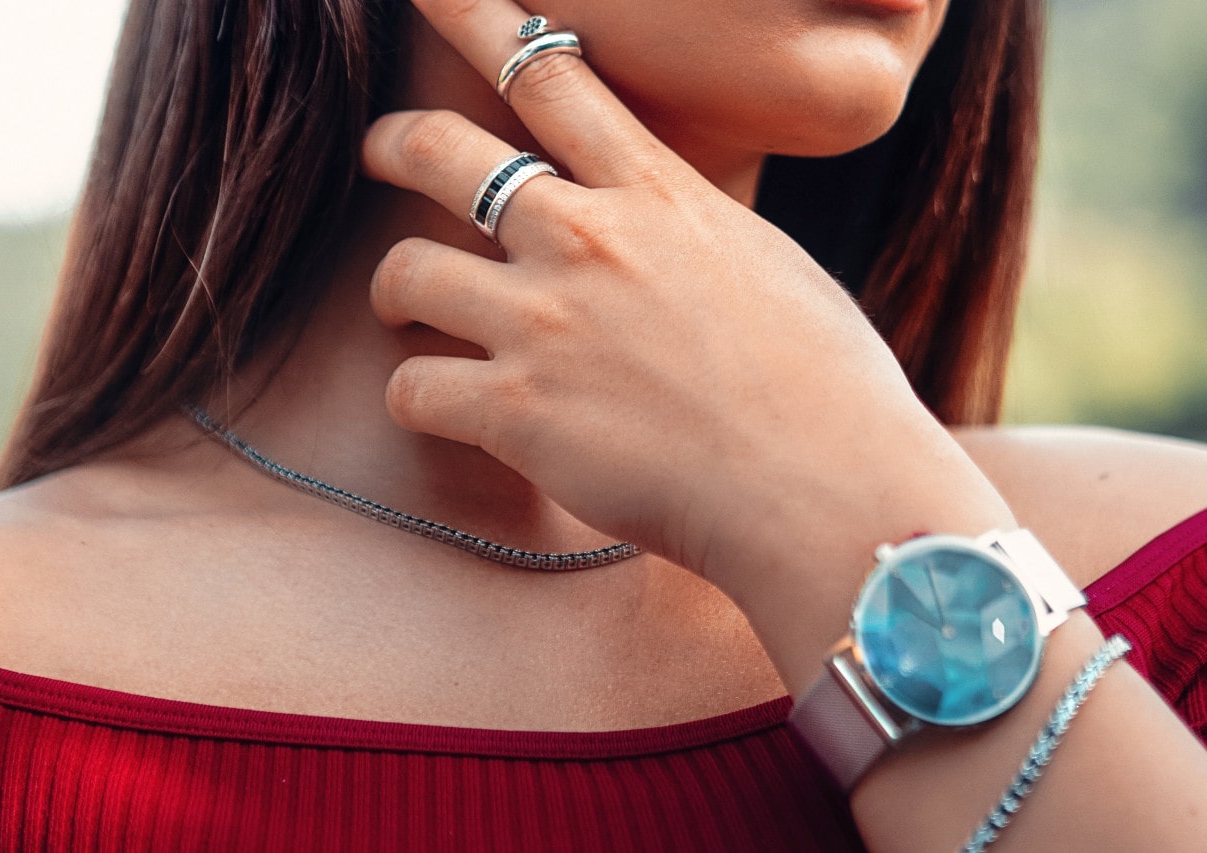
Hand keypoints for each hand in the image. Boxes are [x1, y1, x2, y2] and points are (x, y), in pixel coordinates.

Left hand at [361, 0, 1011, 596]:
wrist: (828, 490)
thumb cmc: (828, 388)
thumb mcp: (770, 270)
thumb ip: (693, 235)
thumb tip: (667, 232)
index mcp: (656, 195)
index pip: (544, 71)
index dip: (471, 13)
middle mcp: (587, 241)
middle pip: (440, 151)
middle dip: (390, 143)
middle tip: (377, 154)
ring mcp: (545, 324)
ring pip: (402, 272)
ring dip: (391, 289)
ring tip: (404, 311)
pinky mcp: (518, 414)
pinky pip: (412, 388)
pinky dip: (415, 396)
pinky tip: (442, 408)